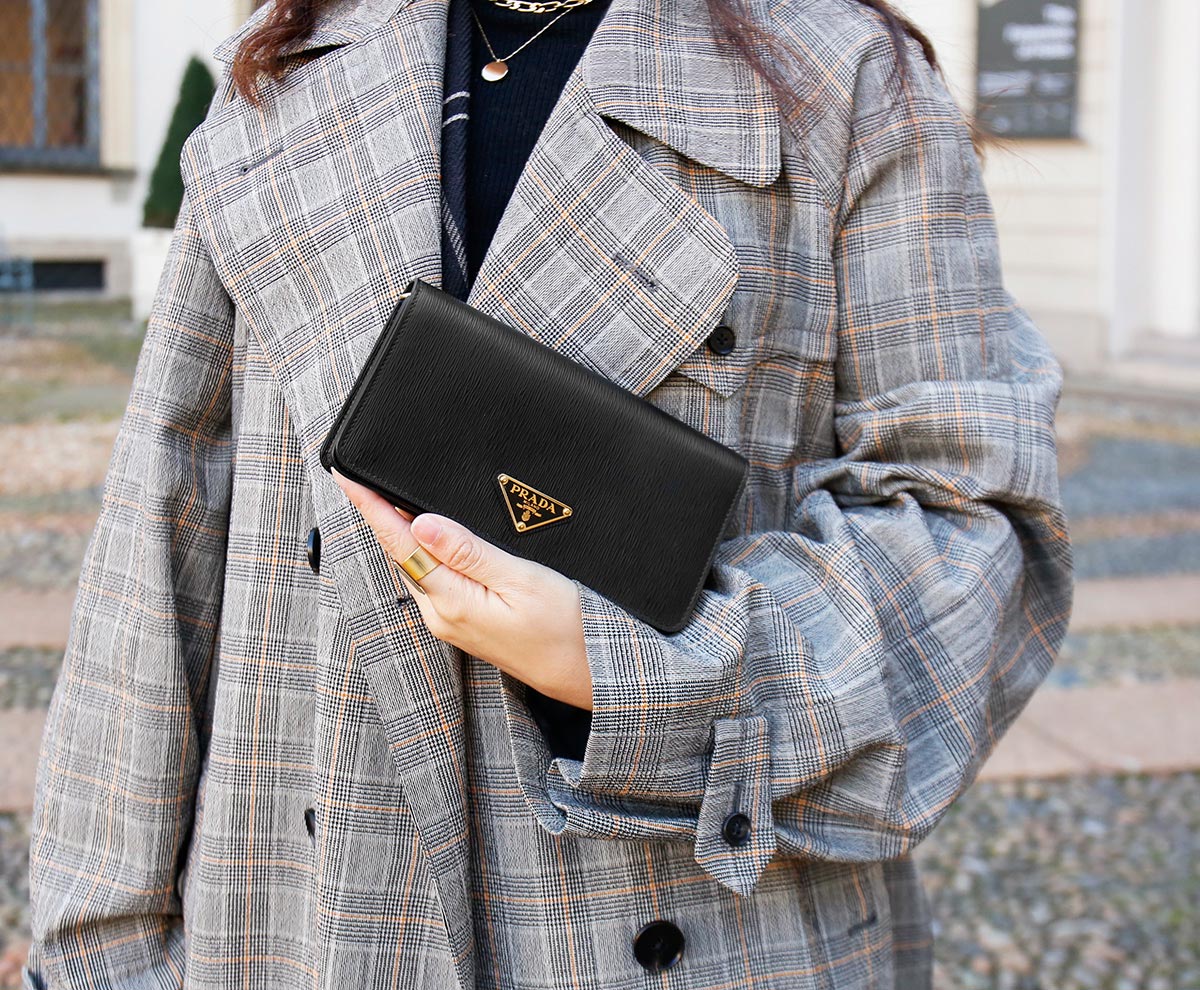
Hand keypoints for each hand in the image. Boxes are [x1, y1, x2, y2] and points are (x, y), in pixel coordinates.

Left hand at [332, 470, 592, 709]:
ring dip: (398, 532)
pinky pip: (430, 580)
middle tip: (362, 475)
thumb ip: (469, 552)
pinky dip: (419, 552)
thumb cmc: (566, 626)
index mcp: (452, 601)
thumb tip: (423, 523)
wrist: (587, 672)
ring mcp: (450, 622)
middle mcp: (441, 615)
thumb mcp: (521, 579)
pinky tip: (424, 535)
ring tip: (383, 496)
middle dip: (379, 514)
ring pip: (413, 567)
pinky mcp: (463, 623)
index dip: (372, 507)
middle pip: (399, 555)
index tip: (348, 476)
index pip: (400, 544)